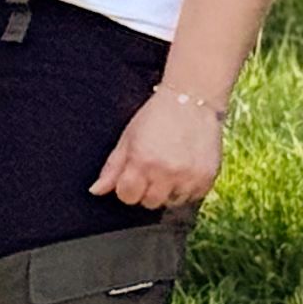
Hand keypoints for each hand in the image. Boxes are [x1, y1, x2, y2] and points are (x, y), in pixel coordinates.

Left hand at [93, 88, 224, 211]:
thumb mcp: (128, 137)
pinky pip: (192, 198)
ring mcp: (188, 177)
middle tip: (153, 170)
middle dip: (147, 190)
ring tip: (170, 168)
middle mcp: (166, 173)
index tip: (133, 176)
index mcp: (142, 162)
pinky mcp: (206, 179)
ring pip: (171, 203)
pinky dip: (187, 189)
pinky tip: (185, 169)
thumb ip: (112, 167)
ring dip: (168, 191)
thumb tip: (96, 191)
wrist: (192, 100)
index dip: (127, 187)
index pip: (127, 196)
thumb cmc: (156, 116)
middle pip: (149, 203)